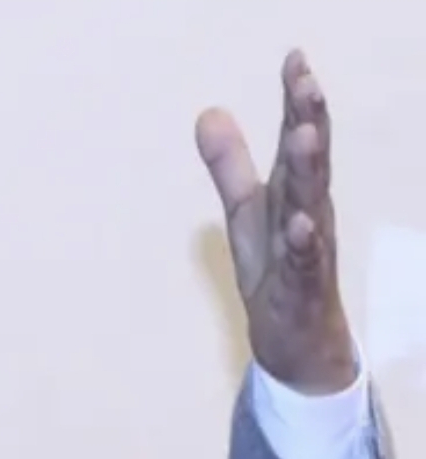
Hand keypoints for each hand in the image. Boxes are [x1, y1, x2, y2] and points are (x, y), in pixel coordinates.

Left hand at [197, 49, 356, 395]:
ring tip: (304, 135)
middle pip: (310, 162)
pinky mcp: (301, 288)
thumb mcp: (245, 211)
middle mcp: (308, 213)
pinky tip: (299, 224)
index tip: (295, 57)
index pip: (297, 137)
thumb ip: (230, 164)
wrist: (297, 339)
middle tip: (307, 80)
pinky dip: (303, 243)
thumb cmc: (276, 268)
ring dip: (309, 171)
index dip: (296, 98)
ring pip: (311, 206)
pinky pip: (304, 263)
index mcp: (294, 191)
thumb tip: (209, 111)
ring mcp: (308, 251)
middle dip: (309, 120)